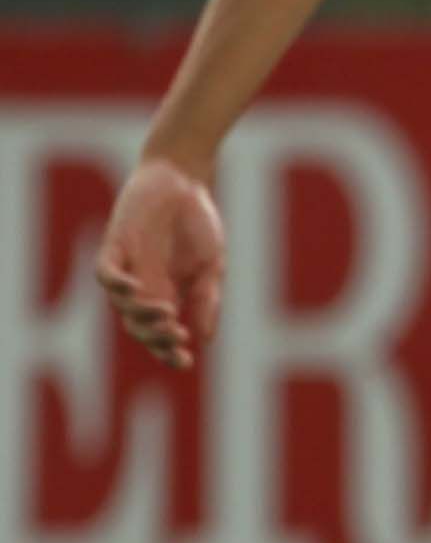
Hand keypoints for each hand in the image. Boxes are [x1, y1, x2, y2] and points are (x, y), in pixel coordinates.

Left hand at [96, 156, 225, 370]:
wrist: (184, 180)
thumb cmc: (197, 223)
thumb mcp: (211, 267)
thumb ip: (207, 300)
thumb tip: (205, 338)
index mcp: (165, 294)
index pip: (158, 334)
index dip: (168, 352)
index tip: (186, 362)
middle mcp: (142, 286)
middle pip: (137, 326)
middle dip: (156, 337)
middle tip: (178, 336)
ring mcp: (127, 267)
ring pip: (122, 304)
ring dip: (143, 314)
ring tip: (168, 313)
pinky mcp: (115, 245)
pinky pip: (106, 273)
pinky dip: (117, 285)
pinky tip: (138, 290)